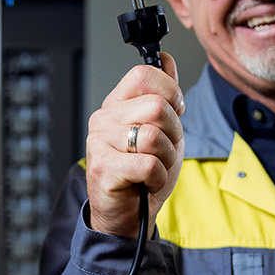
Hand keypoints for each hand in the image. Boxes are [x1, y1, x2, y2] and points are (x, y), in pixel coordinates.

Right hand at [83, 53, 185, 236]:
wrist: (128, 215)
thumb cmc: (143, 174)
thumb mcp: (162, 129)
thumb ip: (164, 94)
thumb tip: (166, 59)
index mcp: (117, 104)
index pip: (144, 74)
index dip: (170, 91)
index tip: (174, 110)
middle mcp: (103, 118)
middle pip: (156, 106)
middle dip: (173, 132)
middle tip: (164, 149)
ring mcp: (99, 143)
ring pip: (154, 136)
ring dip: (166, 158)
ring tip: (155, 167)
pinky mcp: (103, 168)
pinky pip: (149, 165)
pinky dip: (158, 178)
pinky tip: (146, 182)